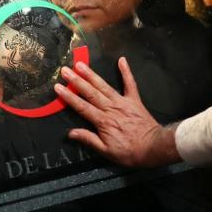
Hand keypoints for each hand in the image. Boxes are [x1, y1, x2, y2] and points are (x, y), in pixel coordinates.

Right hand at [55, 58, 180, 167]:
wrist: (153, 147)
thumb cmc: (129, 152)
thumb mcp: (106, 151)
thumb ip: (89, 140)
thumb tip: (71, 133)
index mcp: (102, 121)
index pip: (82, 106)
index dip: (69, 97)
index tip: (58, 87)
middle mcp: (110, 108)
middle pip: (90, 92)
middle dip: (76, 81)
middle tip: (65, 70)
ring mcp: (122, 102)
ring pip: (104, 86)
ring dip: (91, 75)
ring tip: (80, 64)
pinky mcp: (134, 100)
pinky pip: (130, 84)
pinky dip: (126, 71)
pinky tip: (121, 60)